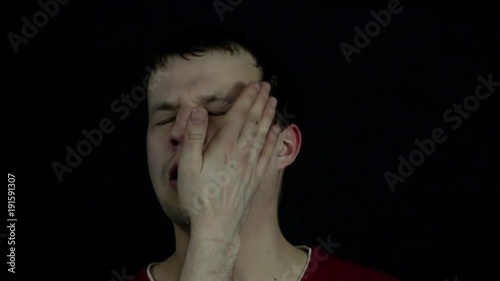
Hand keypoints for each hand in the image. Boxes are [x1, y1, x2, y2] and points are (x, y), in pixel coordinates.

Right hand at [177, 81, 280, 238]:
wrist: (216, 226)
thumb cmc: (198, 196)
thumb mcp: (187, 166)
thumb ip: (194, 136)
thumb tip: (199, 110)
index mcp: (224, 147)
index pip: (239, 116)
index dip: (247, 98)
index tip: (255, 85)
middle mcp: (241, 153)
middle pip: (254, 121)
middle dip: (261, 102)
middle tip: (268, 87)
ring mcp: (251, 166)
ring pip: (263, 134)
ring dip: (269, 116)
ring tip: (274, 102)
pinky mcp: (256, 177)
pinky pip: (269, 153)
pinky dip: (274, 139)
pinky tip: (278, 131)